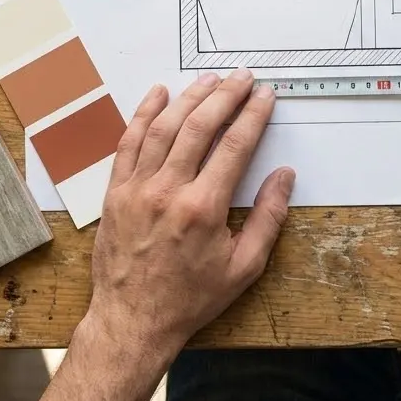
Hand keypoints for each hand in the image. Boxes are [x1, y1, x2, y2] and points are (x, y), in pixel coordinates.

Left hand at [84, 70, 294, 366]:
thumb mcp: (244, 268)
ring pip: (164, 128)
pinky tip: (158, 94)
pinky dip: (143, 114)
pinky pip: (128, 143)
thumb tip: (284, 176)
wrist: (132, 323)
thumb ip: (268, 218)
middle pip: (199, 127)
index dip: (253, 115)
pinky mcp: (116, 193)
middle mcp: (168, 191)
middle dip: (225, 96)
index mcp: (203, 208)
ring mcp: (137, 189)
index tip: (265, 95)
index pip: (235, 146)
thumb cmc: (191, 298)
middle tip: (243, 77)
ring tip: (210, 79)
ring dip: (189, 98)